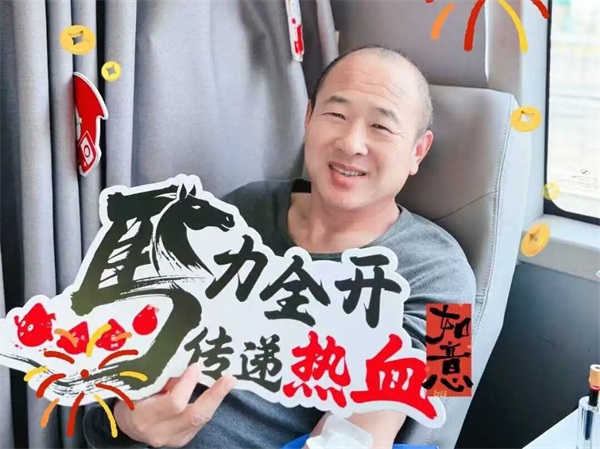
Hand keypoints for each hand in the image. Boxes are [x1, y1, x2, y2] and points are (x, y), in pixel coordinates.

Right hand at [113, 362, 235, 447]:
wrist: (128, 425)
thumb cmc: (131, 398)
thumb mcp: (140, 387)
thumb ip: (163, 381)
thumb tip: (188, 369)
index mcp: (145, 417)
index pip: (174, 403)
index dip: (187, 384)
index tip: (196, 366)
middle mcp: (160, 432)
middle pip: (194, 416)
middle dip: (214, 396)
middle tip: (229, 379)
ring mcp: (172, 439)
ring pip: (201, 419)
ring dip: (215, 399)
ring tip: (226, 382)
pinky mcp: (182, 440)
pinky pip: (199, 422)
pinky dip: (207, 405)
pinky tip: (214, 393)